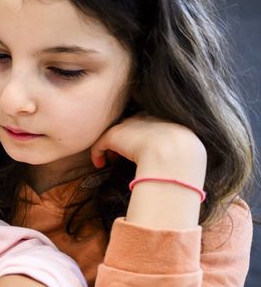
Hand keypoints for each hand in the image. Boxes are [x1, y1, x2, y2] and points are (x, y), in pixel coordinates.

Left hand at [90, 115, 205, 181]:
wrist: (172, 154)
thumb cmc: (185, 158)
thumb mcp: (189, 153)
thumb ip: (180, 155)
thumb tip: (180, 167)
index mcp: (167, 121)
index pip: (151, 124)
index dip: (144, 136)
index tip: (142, 150)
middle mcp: (146, 119)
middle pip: (131, 126)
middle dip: (127, 139)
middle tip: (123, 154)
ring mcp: (130, 125)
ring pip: (115, 134)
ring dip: (112, 146)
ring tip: (111, 160)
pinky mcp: (115, 135)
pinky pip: (101, 143)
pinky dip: (98, 153)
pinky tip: (100, 164)